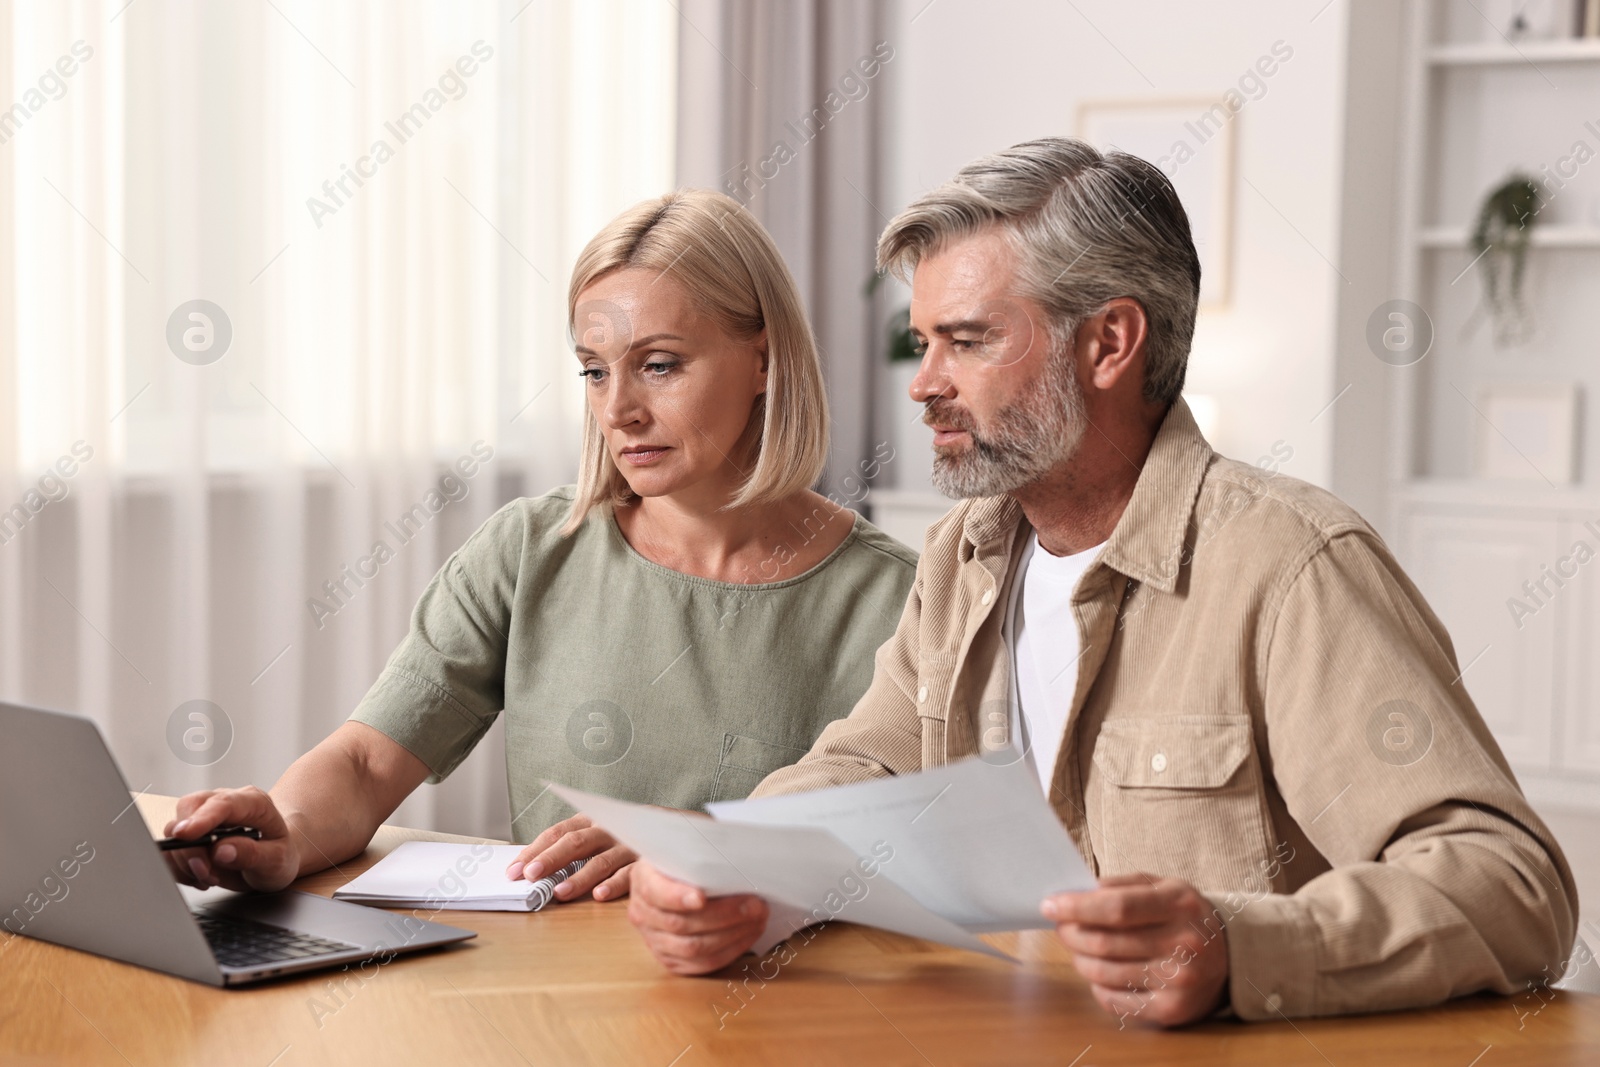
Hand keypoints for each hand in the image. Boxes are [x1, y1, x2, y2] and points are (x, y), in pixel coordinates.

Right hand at [162, 786, 300, 893]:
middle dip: (190, 846)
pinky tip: (201, 877)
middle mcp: (224, 802)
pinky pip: (170, 848)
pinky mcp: (191, 833)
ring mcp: (204, 815)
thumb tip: (222, 851)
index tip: (185, 835)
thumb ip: (252, 854)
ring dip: (185, 861)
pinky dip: (179, 868)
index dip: (202, 818)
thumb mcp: (277, 860)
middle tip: (205, 872)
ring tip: (211, 878)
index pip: (223, 803)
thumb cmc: (278, 854)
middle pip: (190, 808)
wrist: (274, 857)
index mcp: (253, 802)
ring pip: (174, 829)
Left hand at [505, 814, 637, 902]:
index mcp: (593, 820)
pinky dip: (614, 884)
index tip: (515, 870)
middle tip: (531, 875)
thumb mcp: (600, 833)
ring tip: (560, 893)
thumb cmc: (628, 836)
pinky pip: (629, 874)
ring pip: (601, 860)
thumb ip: (572, 848)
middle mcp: (609, 830)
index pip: (558, 832)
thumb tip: (532, 868)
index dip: (535, 850)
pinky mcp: (647, 862)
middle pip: (576, 842)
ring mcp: (629, 845)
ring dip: (579, 878)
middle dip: (551, 859)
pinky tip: (600, 896)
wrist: (677, 830)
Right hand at [627, 859, 767, 973]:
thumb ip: (698, 850)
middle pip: (680, 924)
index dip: (678, 898)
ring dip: (732, 935)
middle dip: (724, 916)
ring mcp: (654, 940)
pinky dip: (730, 951)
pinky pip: (701, 964)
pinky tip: (748, 935)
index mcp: (642, 880)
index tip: (702, 897)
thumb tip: (733, 858)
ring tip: (758, 919)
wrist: (674, 874)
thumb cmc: (685, 857)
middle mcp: (642, 914)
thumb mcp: (685, 843)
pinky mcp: (671, 959)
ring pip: (693, 948)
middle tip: (755, 905)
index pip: (657, 893)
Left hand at [1042, 873, 1229, 1027]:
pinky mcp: (1172, 1010)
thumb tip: (1080, 892)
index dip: (1077, 907)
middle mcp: (1182, 944)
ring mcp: (1179, 981)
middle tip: (1061, 927)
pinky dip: (1097, 986)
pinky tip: (1099, 973)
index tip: (1051, 905)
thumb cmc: (1185, 915)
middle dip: (1071, 933)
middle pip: (1105, 942)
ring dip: (1079, 959)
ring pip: (1104, 972)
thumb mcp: (1164, 886)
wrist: (1231, 956)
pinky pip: (1115, 1001)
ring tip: (1079, 948)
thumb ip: (1123, 885)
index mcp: (1178, 905)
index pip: (1116, 908)